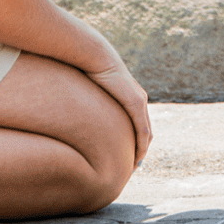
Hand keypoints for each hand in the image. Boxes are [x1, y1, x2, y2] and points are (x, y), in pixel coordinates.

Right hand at [86, 42, 152, 167]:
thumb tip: (76, 110)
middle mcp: (139, 98)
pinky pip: (142, 130)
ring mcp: (139, 101)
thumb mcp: (91, 91)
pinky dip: (141, 146)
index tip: (129, 155)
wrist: (94, 56)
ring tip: (134, 167)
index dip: (136, 140)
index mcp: (131, 96)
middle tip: (133, 166)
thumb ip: (91, 102)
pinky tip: (137, 158)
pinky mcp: (136, 103)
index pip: (138, 123)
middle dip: (140, 148)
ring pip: (146, 133)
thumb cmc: (88, 70)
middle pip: (145, 130)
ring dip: (142, 151)